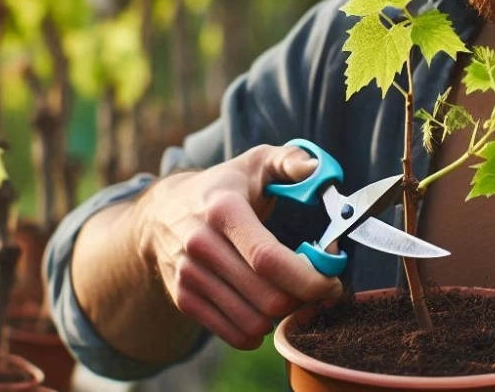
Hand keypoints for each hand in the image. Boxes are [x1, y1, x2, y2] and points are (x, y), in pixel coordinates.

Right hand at [138, 145, 343, 349]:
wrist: (162, 212)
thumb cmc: (223, 187)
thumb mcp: (256, 162)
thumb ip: (290, 160)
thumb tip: (315, 170)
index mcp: (223, 210)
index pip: (268, 258)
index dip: (308, 279)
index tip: (332, 283)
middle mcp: (201, 245)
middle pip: (267, 297)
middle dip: (303, 300)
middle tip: (314, 289)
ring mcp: (189, 274)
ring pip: (253, 322)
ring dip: (281, 318)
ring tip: (288, 295)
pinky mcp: (183, 298)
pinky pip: (231, 333)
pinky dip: (256, 332)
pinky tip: (263, 311)